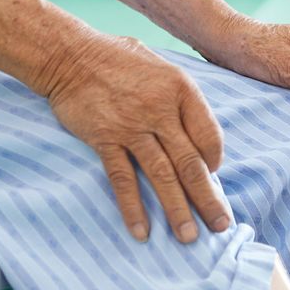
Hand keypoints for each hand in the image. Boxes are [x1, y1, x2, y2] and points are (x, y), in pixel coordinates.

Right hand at [40, 32, 229, 243]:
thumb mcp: (161, 66)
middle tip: (220, 226)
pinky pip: (122, 179)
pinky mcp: (105, 138)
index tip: (213, 176)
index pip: (209, 136)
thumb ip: (181, 98)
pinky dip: (133, 208)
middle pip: (191, 163)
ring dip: (177, 210)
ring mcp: (131, 126)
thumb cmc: (117, 58)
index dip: (215, 161)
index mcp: (181, 89)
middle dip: (207, 199)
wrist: (69, 53)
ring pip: (162, 176)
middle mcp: (160, 110)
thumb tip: (198, 135)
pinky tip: (141, 231)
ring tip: (188, 237)